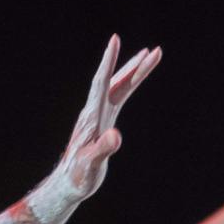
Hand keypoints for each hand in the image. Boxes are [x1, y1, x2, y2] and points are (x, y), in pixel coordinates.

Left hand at [57, 36, 161, 198]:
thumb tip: (116, 136)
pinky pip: (118, 98)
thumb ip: (102, 150)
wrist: (69, 184)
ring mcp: (99, 116)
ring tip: (149, 55)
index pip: (101, 82)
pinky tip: (133, 80)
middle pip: (115, 81)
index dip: (109, 61)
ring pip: (118, 87)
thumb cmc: (79, 177)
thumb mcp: (91, 165)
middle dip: (134, 65)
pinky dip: (127, 86)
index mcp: (92, 117)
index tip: (115, 40)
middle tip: (154, 50)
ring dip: (133, 71)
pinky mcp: (103, 123)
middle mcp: (94, 111)